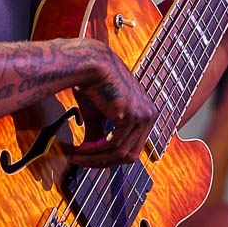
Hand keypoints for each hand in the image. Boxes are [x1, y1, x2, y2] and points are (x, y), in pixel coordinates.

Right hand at [65, 40, 158, 167]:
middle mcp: (150, 115)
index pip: (133, 147)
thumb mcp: (98, 115)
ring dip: (96, 158)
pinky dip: (95, 151)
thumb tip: (91, 156)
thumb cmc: (93, 83)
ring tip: (77, 156)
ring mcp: (144, 116)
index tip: (90, 160)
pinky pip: (114, 144)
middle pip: (130, 155)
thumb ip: (100, 135)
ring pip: (121, 153)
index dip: (111, 158)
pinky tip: (81, 149)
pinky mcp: (132, 116)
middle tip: (81, 162)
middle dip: (104, 162)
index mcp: (147, 114)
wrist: (89, 64)